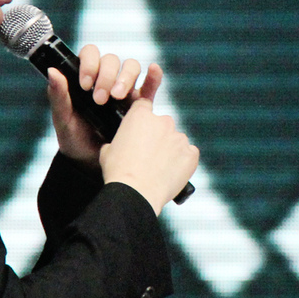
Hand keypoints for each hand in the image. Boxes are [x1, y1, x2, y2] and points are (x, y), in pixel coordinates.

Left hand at [46, 45, 162, 166]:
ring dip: (126, 77)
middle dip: (107, 76)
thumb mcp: (62, 119)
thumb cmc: (73, 138)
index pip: (90, 54)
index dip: (89, 64)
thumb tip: (52, 71)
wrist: (90, 163)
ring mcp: (124, 90)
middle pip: (112, 60)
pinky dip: (153, 77)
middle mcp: (106, 79)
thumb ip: (58, 95)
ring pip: (131, 67)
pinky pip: (150, 86)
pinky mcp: (140, 105)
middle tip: (100, 100)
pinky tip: (154, 70)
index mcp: (86, 77)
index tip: (85, 85)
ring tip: (118, 96)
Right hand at [99, 99, 198, 215]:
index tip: (141, 127)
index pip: (144, 104)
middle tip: (147, 153)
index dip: (142, 116)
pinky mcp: (191, 154)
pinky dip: (183, 161)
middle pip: (162, 123)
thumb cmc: (119, 172)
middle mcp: (163, 121)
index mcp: (140, 115)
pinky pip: (189, 154)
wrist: (136, 192)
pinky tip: (171, 172)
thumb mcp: (107, 150)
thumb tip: (119, 146)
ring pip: (176, 139)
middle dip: (157, 135)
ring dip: (170, 149)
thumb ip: (116, 141)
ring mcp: (179, 137)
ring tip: (159, 167)